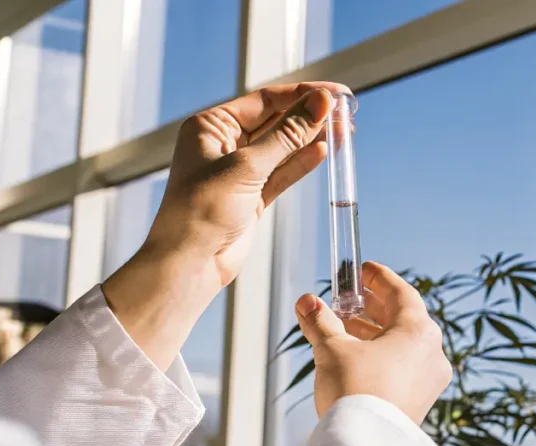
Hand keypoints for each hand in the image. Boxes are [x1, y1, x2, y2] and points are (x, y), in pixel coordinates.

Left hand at [104, 82, 350, 369]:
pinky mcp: (252, 196)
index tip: (333, 93)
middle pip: (276, 121)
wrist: (190, 262)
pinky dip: (304, 162)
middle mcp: (223, 144)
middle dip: (310, 116)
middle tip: (344, 111)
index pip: (265, 100)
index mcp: (211, 126)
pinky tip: (324, 151)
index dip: (301, 95)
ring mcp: (240, 171)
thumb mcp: (247, 166)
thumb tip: (319, 104)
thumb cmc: (201, 211)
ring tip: (344, 129)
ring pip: (283, 147)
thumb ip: (287, 135)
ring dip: (312, 138)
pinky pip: (283, 172)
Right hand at [295, 262, 452, 422]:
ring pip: (402, 345)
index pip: (402, 292)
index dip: (380, 279)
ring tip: (343, 327)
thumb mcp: (333, 349)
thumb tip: (307, 302)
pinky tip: (355, 357)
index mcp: (419, 331)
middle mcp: (432, 352)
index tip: (364, 271)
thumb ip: (321, 322)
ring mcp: (429, 379)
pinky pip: (403, 367)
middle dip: (373, 307)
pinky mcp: (420, 400)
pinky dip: (381, 356)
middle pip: (403, 318)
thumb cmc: (355, 391)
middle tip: (350, 297)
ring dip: (373, 333)